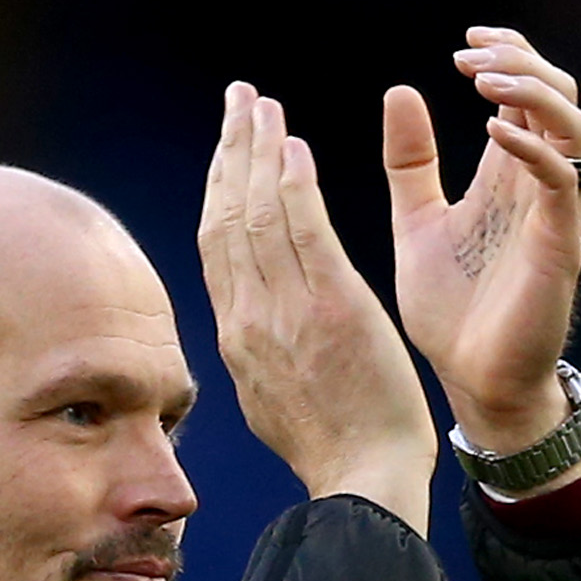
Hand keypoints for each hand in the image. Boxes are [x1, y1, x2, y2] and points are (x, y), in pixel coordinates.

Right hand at [200, 81, 435, 532]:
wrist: (363, 481)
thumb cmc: (332, 448)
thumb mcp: (271, 400)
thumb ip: (256, 352)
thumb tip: (243, 326)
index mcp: (236, 336)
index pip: (217, 244)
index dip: (218, 186)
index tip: (225, 146)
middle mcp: (249, 317)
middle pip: (227, 215)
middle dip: (230, 150)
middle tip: (238, 98)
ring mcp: (286, 312)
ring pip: (259, 214)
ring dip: (258, 151)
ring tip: (262, 104)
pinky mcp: (331, 308)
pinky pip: (304, 233)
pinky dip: (294, 186)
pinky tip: (293, 146)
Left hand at [383, 27, 580, 465]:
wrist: (471, 381)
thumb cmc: (452, 310)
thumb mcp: (417, 220)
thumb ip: (411, 162)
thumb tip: (401, 89)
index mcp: (506, 173)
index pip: (525, 92)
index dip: (505, 56)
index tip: (461, 47)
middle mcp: (537, 184)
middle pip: (560, 95)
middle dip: (522, 62)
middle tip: (470, 57)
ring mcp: (553, 212)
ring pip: (573, 126)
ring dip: (532, 92)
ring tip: (482, 82)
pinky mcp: (558, 244)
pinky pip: (563, 180)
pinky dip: (533, 147)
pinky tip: (492, 133)